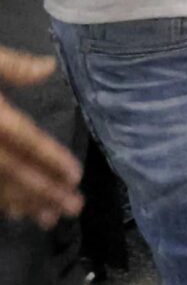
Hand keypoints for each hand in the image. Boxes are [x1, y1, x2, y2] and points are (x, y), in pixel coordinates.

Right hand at [0, 49, 81, 224]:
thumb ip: (14, 66)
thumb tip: (49, 67)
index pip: (25, 140)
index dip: (51, 158)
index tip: (75, 175)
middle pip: (13, 170)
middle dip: (44, 190)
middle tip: (73, 207)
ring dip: (22, 202)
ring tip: (50, 218)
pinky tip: (15, 213)